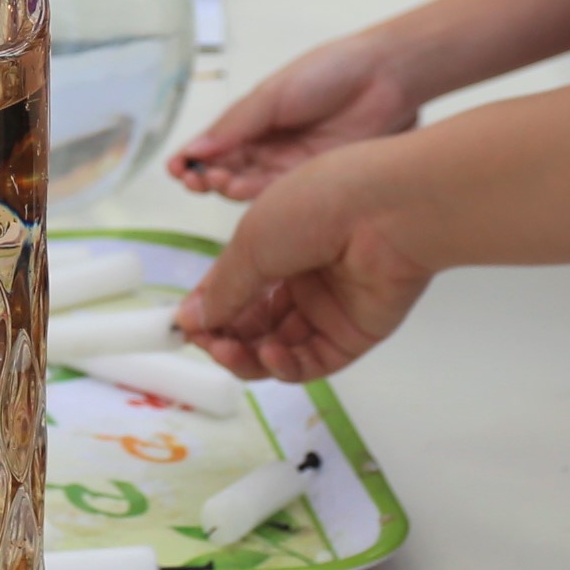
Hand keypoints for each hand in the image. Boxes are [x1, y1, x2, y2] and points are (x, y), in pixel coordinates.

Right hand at [169, 32, 420, 198]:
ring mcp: (289, 169)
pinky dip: (256, 198)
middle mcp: (268, 149)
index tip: (175, 167)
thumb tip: (193, 149)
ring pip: (249, 188)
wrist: (383, 79)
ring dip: (226, 188)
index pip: (213, 148)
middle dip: (204, 177)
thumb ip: (235, 125)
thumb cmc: (327, 74)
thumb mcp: (272, 95)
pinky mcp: (313, 184)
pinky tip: (241, 192)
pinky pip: (278, 197)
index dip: (191, 159)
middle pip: (226, 172)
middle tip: (194, 179)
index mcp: (253, 123)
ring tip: (214, 182)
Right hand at [170, 142, 438, 380]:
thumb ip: (223, 288)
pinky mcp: (352, 334)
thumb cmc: (318, 204)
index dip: (209, 309)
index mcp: (277, 244)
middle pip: (253, 323)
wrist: (387, 210)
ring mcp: (328, 308)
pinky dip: (284, 365)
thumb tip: (191, 319)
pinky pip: (310, 361)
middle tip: (206, 344)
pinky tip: (270, 354)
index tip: (183, 326)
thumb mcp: (253, 240)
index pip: (235, 288)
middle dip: (224, 336)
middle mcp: (302, 277)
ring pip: (277, 347)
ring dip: (248, 355)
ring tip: (230, 352)